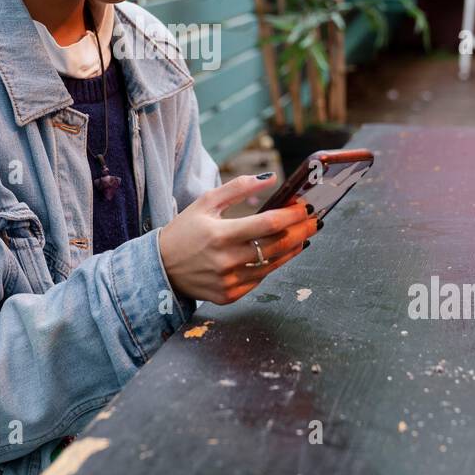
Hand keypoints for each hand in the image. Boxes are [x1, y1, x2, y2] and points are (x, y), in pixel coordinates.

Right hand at [158, 174, 318, 305]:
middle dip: (300, 232)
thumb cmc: (184, 231)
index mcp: (220, 234)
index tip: (305, 207)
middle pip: (276, 246)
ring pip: (272, 266)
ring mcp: (228, 282)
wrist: (161, 268)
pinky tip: (277, 254)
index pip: (267, 224)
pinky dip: (269, 266)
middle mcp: (226, 261)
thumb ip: (238, 188)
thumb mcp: (205, 202)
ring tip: (302, 237)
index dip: (291, 215)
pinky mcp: (228, 296)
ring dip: (291, 250)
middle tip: (313, 222)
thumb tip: (270, 178)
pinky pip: (258, 280)